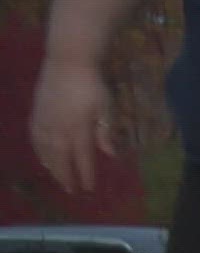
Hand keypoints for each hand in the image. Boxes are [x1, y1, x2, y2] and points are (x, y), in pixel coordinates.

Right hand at [30, 60, 114, 192]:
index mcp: (79, 128)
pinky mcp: (36, 112)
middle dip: (66, 175)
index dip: (85, 174)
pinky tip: (42, 156)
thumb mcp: (105, 107)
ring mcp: (45, 120)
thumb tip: (110, 154)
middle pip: (62, 158)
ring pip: (46, 150)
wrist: (67, 61)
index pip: (83, 157)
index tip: (88, 188)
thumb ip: (105, 131)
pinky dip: (38, 150)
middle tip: (70, 191)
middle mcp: (59, 128)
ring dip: (51, 165)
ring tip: (56, 177)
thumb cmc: (92, 84)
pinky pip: (35, 137)